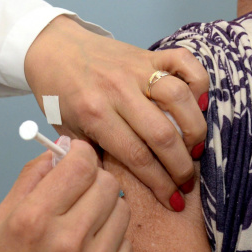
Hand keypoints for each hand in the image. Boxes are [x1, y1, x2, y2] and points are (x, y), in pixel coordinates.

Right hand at [0, 140, 131, 251]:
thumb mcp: (1, 218)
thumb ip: (31, 178)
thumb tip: (57, 150)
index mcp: (34, 220)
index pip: (80, 165)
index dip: (80, 153)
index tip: (76, 154)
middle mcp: (66, 242)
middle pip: (107, 183)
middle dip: (93, 178)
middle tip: (78, 187)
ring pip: (122, 209)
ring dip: (104, 208)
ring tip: (82, 221)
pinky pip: (127, 242)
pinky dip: (111, 239)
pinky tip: (89, 248)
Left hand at [23, 15, 207, 210]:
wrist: (52, 50)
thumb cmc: (60, 95)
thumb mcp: (68, 132)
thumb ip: (93, 158)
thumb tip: (120, 189)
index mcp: (94, 114)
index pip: (137, 156)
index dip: (161, 184)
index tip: (174, 201)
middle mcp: (118, 90)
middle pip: (163, 134)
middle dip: (182, 166)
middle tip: (187, 182)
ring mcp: (135, 68)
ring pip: (179, 98)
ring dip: (194, 129)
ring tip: (195, 149)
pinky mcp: (148, 53)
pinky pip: (184, 61)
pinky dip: (199, 81)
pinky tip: (199, 104)